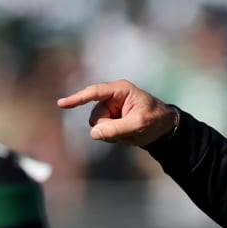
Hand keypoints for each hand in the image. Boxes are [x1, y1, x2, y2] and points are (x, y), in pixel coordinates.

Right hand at [56, 79, 177, 146]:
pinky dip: (114, 137)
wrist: (165, 128)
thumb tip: (94, 133)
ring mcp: (110, 109)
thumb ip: (116, 129)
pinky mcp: (111, 120)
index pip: (94, 93)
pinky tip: (127, 134)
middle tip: (129, 129)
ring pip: (98, 127)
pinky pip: (103, 133)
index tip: (61, 104)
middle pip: (96, 117)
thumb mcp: (138, 125)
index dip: (77, 99)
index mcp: (120, 90)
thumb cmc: (155, 120)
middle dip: (108, 127)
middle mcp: (112, 98)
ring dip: (112, 134)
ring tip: (130, 131)